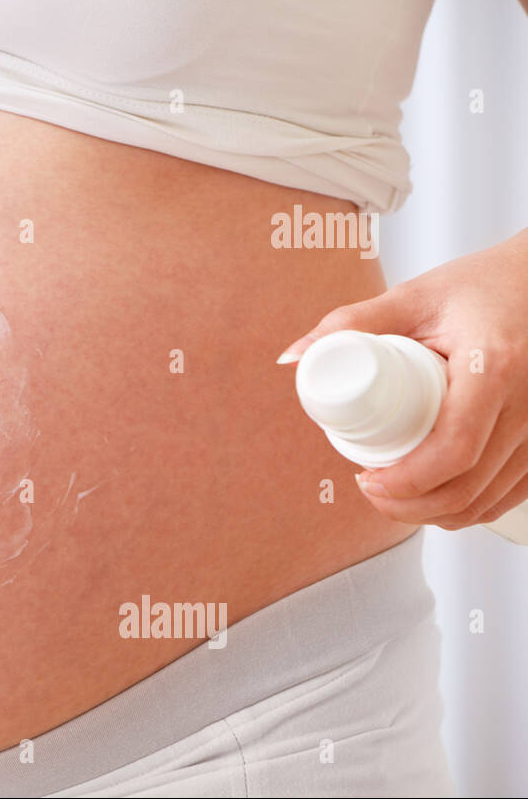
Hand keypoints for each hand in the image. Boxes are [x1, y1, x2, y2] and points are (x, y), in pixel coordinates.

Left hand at [278, 230, 527, 530]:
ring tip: (392, 493)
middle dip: (410, 505)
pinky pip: (510, 494)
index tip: (366, 480)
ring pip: (489, 500)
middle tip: (369, 490)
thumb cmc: (483, 286)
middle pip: (468, 486)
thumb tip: (292, 358)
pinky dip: (469, 507)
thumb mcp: (415, 297)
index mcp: (494, 368)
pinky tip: (434, 496)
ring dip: (436, 512)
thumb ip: (351, 323)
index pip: (453, 448)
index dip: (406, 480)